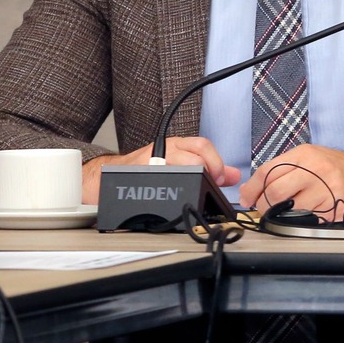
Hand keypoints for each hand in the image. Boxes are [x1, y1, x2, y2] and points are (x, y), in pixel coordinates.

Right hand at [83, 137, 239, 202]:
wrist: (109, 175)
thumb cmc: (147, 167)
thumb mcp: (180, 161)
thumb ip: (209, 168)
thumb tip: (234, 176)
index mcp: (176, 145)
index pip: (202, 145)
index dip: (216, 161)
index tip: (222, 177)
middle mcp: (163, 150)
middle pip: (193, 158)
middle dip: (207, 172)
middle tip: (211, 185)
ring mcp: (148, 163)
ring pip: (177, 169)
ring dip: (190, 181)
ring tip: (194, 191)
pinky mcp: (135, 177)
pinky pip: (154, 183)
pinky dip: (167, 191)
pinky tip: (170, 198)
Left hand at [239, 145, 343, 219]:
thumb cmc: (340, 169)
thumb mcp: (312, 158)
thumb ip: (282, 170)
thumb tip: (250, 189)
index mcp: (306, 154)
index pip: (267, 171)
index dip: (251, 189)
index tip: (247, 198)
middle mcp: (317, 169)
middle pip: (275, 191)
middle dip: (264, 205)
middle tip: (264, 209)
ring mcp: (327, 189)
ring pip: (289, 209)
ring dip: (282, 216)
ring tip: (286, 213)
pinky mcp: (336, 208)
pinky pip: (307, 220)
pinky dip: (301, 222)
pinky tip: (305, 216)